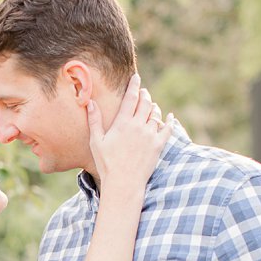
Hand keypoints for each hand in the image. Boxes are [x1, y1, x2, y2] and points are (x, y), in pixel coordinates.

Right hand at [87, 73, 171, 196]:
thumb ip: (95, 120)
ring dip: (154, 107)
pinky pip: (168, 129)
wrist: (123, 183)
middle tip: (143, 91)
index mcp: (122, 123)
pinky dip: (170, 122)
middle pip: (145, 103)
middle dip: (145, 94)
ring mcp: (150, 135)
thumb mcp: (96, 141)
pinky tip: (170, 117)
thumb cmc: (107, 163)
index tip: (136, 77)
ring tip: (151, 105)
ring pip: (155, 114)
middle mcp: (138, 126)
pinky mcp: (158, 146)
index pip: (131, 97)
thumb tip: (90, 102)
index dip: (134, 85)